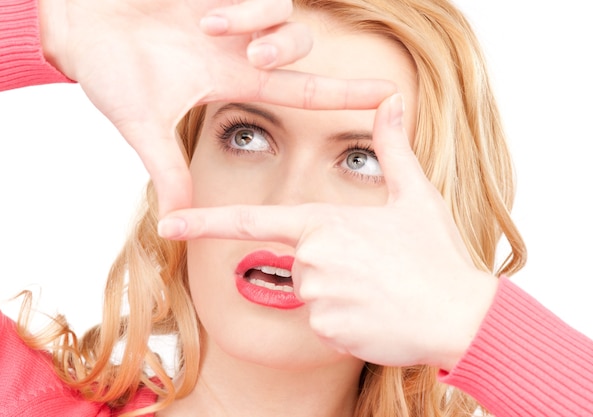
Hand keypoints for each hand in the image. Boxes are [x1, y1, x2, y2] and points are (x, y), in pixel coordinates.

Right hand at [39, 0, 394, 214]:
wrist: (77, 25)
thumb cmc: (106, 69)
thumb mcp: (143, 126)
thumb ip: (168, 172)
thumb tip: (179, 224)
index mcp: (232, 81)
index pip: (304, 92)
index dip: (347, 98)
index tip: (392, 100)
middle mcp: (241, 50)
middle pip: (304, 54)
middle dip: (312, 61)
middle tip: (285, 68)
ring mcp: (232, 17)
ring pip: (288, 21)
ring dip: (265, 31)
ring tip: (221, 36)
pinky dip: (244, 9)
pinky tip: (207, 17)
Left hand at [157, 94, 498, 370]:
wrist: (458, 315)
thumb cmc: (436, 254)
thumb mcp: (415, 195)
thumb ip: (393, 148)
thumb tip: (392, 102)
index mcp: (324, 222)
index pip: (253, 220)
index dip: (205, 221)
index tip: (169, 223)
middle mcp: (313, 259)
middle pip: (296, 262)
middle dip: (325, 264)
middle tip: (372, 267)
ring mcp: (318, 298)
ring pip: (310, 294)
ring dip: (337, 293)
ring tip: (378, 290)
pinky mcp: (327, 332)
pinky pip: (323, 323)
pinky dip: (344, 320)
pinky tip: (376, 313)